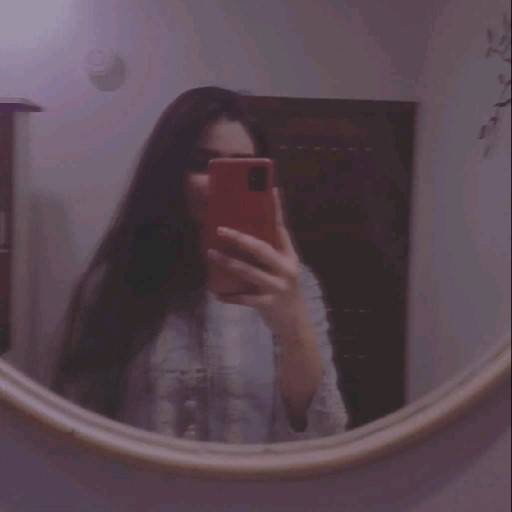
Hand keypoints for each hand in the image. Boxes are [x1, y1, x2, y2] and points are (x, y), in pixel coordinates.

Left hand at [207, 188, 310, 338]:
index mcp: (289, 256)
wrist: (295, 323)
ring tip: (210, 254)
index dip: (275, 209)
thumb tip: (245, 233)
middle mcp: (285, 268)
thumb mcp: (283, 269)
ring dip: (227, 263)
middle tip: (220, 229)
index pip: (281, 228)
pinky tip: (215, 292)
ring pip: (249, 272)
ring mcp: (277, 286)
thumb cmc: (284, 289)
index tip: (270, 189)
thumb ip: (270, 252)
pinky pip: (244, 298)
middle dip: (239, 238)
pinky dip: (228, 296)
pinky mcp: (268, 303)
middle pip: (261, 249)